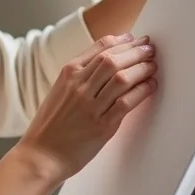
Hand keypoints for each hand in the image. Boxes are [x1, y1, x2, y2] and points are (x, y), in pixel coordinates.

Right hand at [15, 34, 157, 182]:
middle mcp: (79, 86)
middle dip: (136, 51)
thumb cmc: (51, 125)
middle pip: (114, 59)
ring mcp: (90, 106)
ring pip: (122, 78)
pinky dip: (142, 91)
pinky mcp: (101, 126)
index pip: (100, 47)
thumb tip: (109, 61)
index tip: (135, 39)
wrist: (41, 155)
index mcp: (68, 73)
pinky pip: (126, 103)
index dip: (123, 41)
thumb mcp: (60, 90)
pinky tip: (150, 86)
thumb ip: (81, 75)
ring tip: (153, 65)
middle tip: (150, 49)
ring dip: (142, 68)